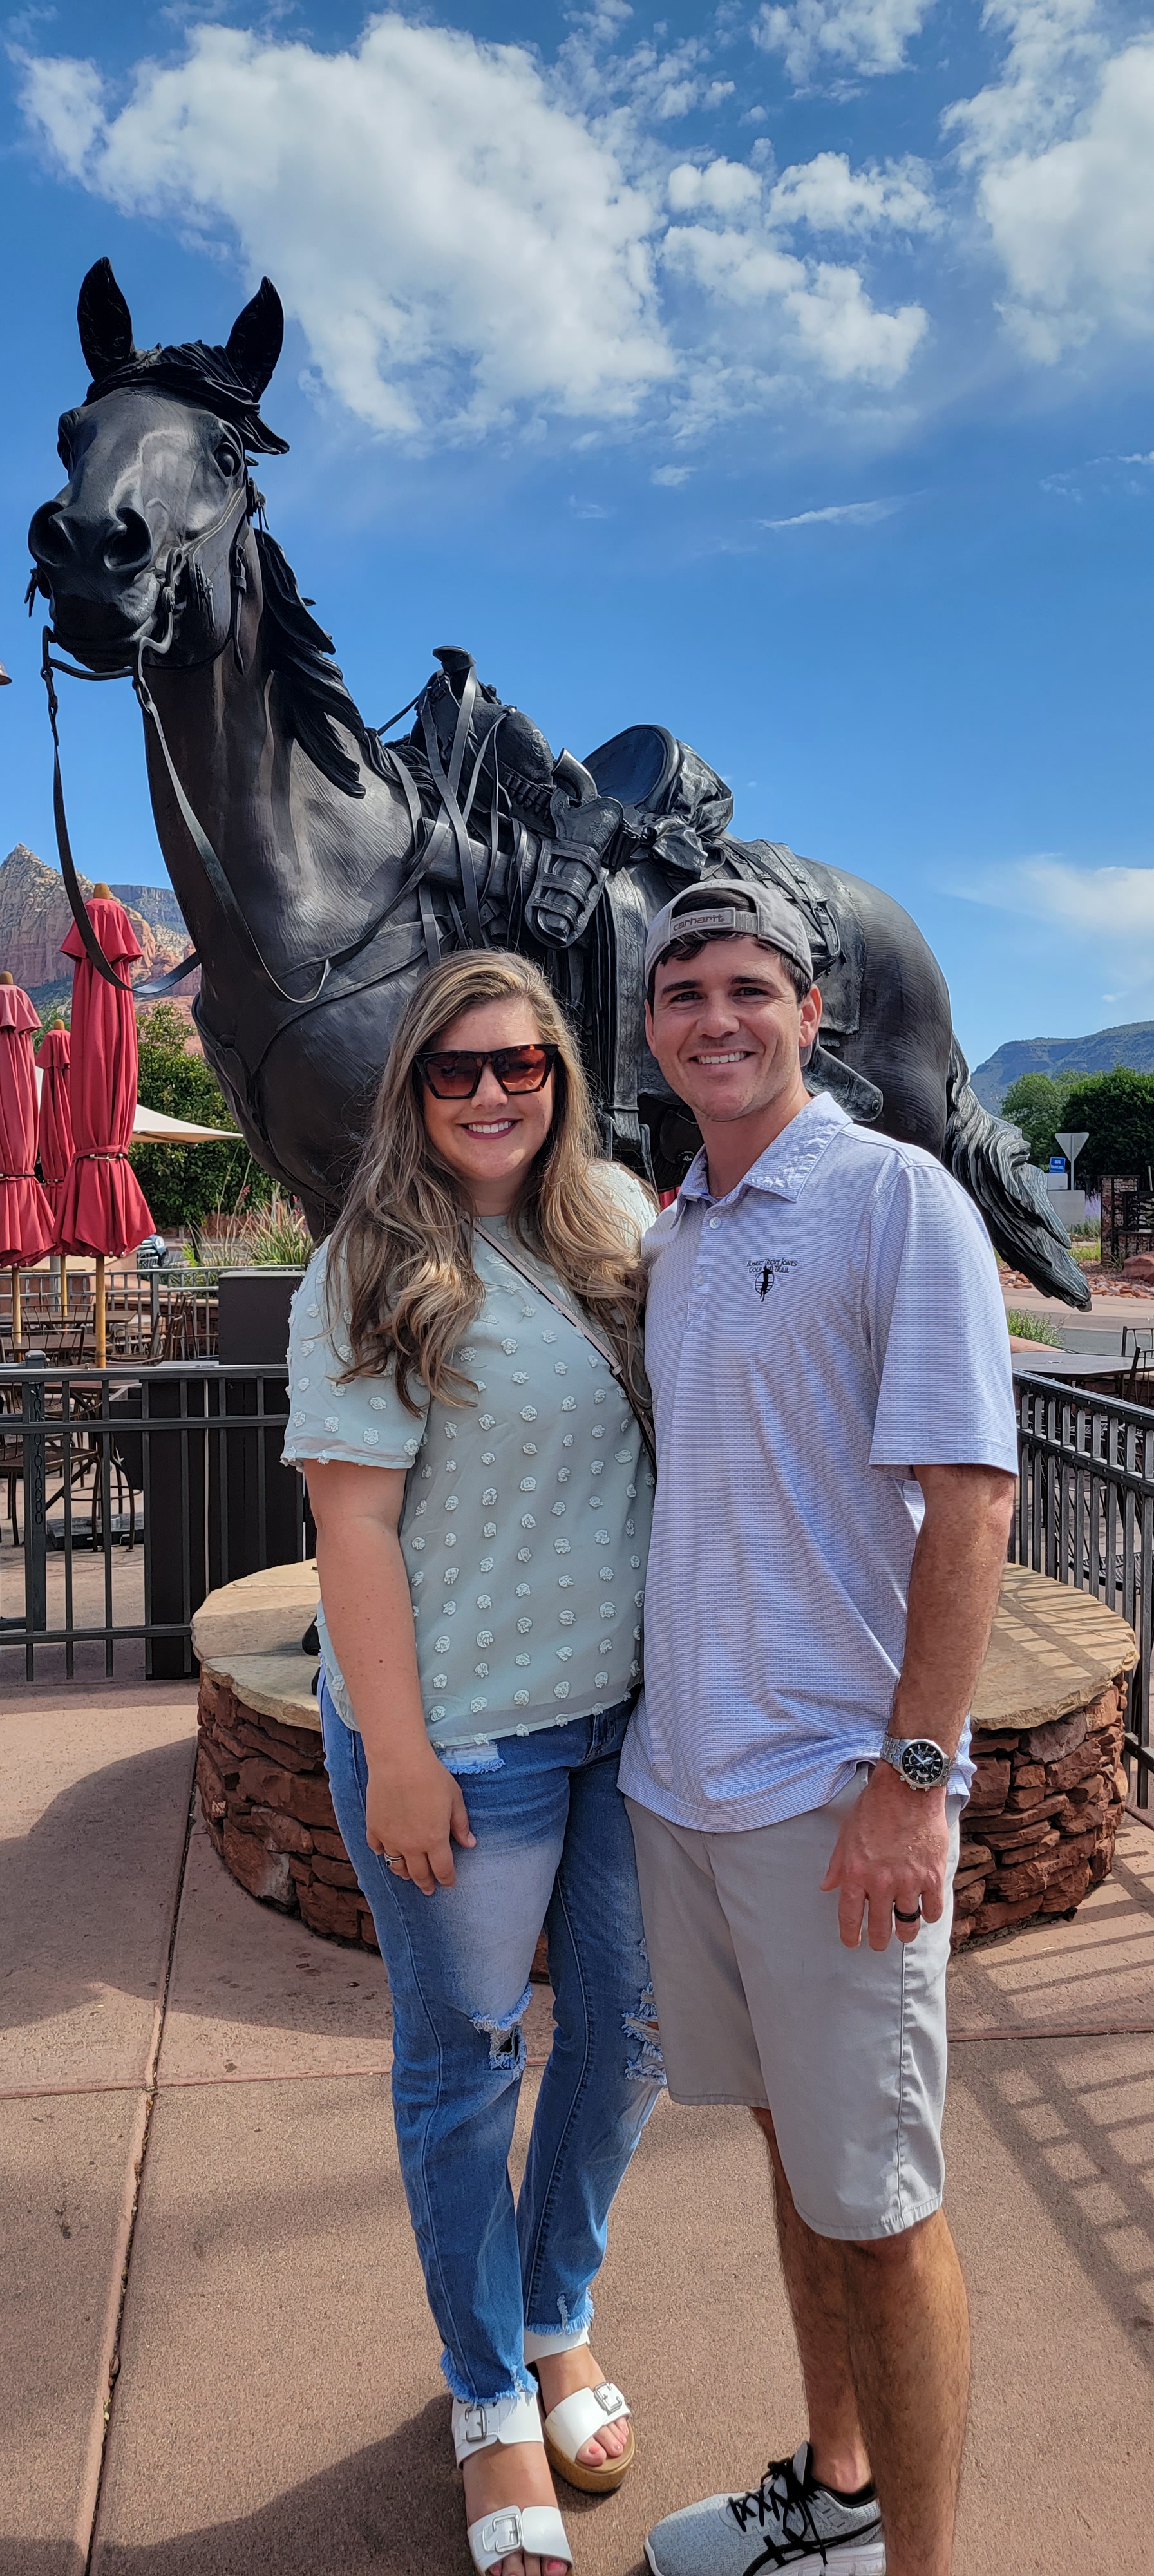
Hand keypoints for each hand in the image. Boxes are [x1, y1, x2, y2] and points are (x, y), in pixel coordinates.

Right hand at [363, 1747, 475, 1894]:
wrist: (399, 1762)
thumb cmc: (431, 1777)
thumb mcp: (455, 1799)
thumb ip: (461, 1824)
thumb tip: (469, 1843)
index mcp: (435, 1840)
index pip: (442, 1870)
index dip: (447, 1879)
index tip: (449, 1883)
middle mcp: (411, 1845)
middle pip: (419, 1874)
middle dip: (426, 1884)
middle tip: (428, 1889)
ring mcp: (390, 1838)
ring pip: (396, 1865)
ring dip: (404, 1873)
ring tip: (407, 1876)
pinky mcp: (374, 1828)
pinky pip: (377, 1848)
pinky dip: (383, 1853)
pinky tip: (387, 1851)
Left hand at [821, 1764, 948, 1951]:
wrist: (907, 1789)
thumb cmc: (874, 1808)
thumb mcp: (846, 1834)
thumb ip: (838, 1864)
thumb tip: (828, 1886)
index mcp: (856, 1873)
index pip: (850, 1916)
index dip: (850, 1935)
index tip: (852, 1943)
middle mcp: (882, 1883)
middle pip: (880, 1927)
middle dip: (878, 1940)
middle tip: (879, 1943)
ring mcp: (909, 1881)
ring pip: (908, 1924)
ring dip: (905, 1933)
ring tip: (903, 1933)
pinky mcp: (933, 1876)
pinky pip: (933, 1910)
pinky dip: (929, 1915)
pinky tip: (925, 1913)